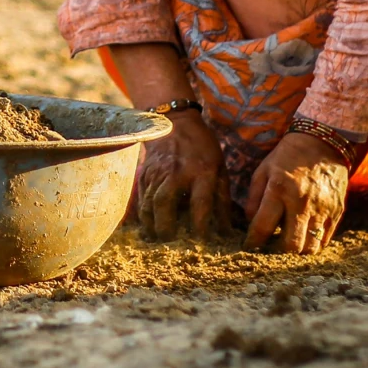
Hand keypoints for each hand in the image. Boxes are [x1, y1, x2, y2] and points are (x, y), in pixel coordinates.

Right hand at [133, 111, 221, 239]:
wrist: (175, 123)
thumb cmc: (202, 148)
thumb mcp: (220, 168)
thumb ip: (222, 198)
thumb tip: (227, 229)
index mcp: (201, 172)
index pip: (200, 203)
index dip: (200, 225)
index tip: (201, 242)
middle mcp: (176, 173)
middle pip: (164, 203)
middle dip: (165, 227)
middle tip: (169, 244)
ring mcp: (157, 173)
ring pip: (148, 203)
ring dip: (151, 224)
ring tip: (155, 240)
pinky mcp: (144, 174)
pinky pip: (140, 198)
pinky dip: (142, 214)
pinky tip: (145, 227)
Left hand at [243, 128, 350, 254]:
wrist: (323, 142)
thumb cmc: (288, 156)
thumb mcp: (263, 170)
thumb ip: (254, 198)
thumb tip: (251, 223)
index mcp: (279, 190)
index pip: (263, 227)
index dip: (253, 242)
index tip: (248, 246)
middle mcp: (302, 202)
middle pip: (291, 246)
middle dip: (277, 252)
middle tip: (270, 249)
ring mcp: (322, 208)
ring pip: (311, 247)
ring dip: (298, 250)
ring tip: (288, 244)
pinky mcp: (337, 211)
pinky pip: (325, 239)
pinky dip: (313, 242)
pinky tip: (304, 235)